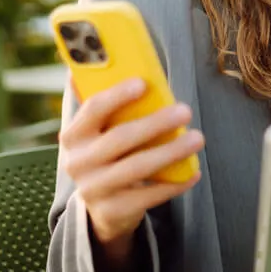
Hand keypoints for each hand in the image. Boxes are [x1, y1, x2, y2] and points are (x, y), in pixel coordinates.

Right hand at [59, 78, 203, 255]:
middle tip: (185, 110)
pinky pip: (149, 196)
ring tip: (197, 138)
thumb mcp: (97, 133)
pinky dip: (174, 183)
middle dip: (155, 123)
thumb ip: (101, 104)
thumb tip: (100, 60)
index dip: (117, 96)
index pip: (92, 110)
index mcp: (73, 136)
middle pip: (120, 139)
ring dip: (171, 152)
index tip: (143, 83)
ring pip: (137, 168)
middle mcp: (77, 163)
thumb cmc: (107, 154)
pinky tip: (193, 172)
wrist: (102, 207)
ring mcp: (93, 189)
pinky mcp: (113, 211)